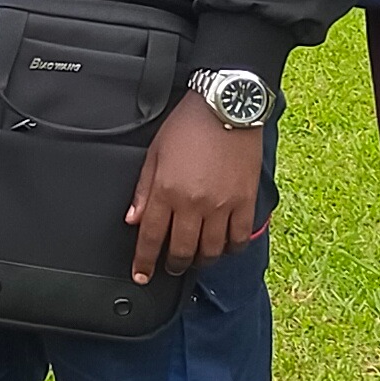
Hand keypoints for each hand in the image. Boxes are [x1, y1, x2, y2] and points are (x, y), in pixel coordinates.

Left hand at [125, 91, 265, 281]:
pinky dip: (231, 248)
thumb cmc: (189, 125)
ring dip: (201, 260)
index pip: (150, 238)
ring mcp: (222, 204)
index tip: (141, 275)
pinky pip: (239, 238)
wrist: (226, 106)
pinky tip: (224, 247)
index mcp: (167, 190)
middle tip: (170, 267)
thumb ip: (144, 190)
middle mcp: (194, 203)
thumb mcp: (155, 153)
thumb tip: (134, 219)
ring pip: (211, 250)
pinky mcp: (245, 201)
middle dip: (172, 265)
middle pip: (181, 251)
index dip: (143, 262)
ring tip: (196, 258)